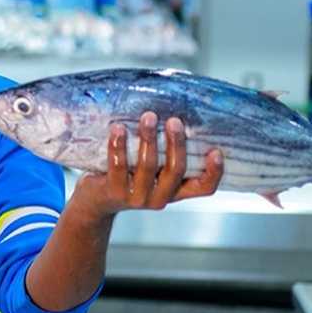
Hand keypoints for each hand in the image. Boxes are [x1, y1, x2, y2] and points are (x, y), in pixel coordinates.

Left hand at [71, 111, 223, 219]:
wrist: (95, 201)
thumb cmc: (128, 176)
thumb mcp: (152, 170)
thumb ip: (165, 153)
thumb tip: (176, 111)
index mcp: (175, 191)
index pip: (203, 188)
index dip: (213, 173)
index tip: (216, 151)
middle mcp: (159, 198)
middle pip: (176, 171)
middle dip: (177, 144)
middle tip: (174, 121)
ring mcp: (136, 198)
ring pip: (147, 166)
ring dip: (149, 138)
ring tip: (148, 116)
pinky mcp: (113, 192)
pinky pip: (118, 166)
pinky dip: (119, 145)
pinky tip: (118, 128)